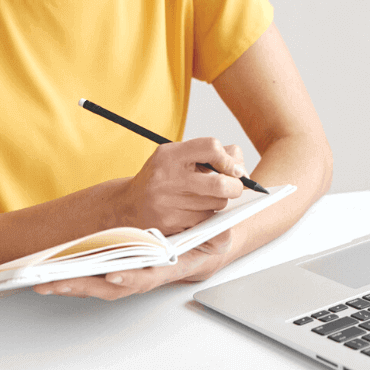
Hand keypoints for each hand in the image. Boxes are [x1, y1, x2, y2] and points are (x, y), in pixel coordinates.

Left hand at [32, 232, 232, 300]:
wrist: (208, 247)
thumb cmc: (211, 239)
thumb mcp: (219, 233)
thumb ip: (216, 231)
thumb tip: (219, 231)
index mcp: (169, 267)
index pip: (148, 276)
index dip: (132, 277)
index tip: (114, 274)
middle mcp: (147, 274)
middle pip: (112, 286)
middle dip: (83, 286)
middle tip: (54, 284)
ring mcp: (131, 274)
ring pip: (98, 285)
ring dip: (70, 285)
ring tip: (42, 283)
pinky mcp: (118, 268)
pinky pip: (94, 275)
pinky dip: (73, 276)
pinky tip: (51, 273)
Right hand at [113, 137, 244, 234]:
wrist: (129, 206)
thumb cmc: (160, 179)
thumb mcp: (178, 157)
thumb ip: (209, 154)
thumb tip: (241, 167)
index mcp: (170, 155)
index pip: (211, 147)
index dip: (229, 159)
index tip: (235, 169)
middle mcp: (169, 177)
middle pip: (221, 183)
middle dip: (235, 186)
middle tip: (234, 187)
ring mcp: (170, 202)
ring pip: (217, 205)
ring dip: (219, 202)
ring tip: (206, 198)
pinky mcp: (173, 222)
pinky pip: (206, 221)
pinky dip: (208, 217)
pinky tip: (197, 211)